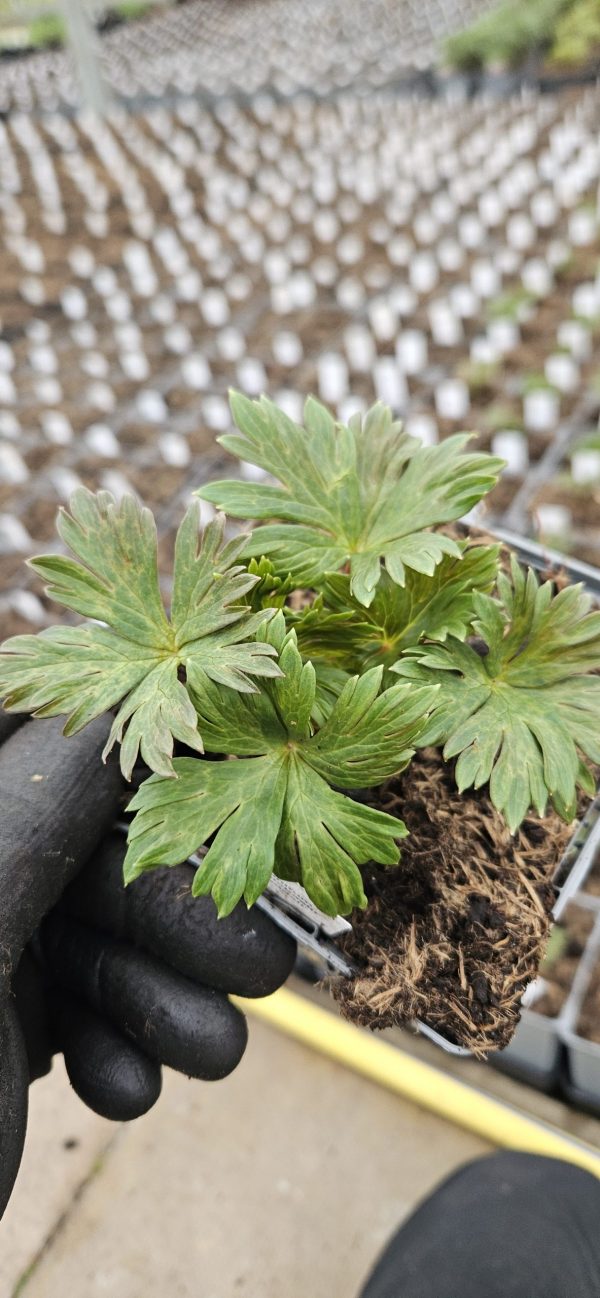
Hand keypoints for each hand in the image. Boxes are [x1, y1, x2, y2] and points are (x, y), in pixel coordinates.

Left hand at [0, 713, 295, 1219]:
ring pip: (88, 941)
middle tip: (255, 963)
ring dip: (159, 997)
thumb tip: (118, 701)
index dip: (120, 760)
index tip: (212, 785)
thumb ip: (38, 798)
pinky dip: (111, 1049)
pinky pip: (69, 1011)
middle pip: (77, 856)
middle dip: (169, 920)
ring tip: (213, 1050)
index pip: (28, 739)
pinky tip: (124, 1089)